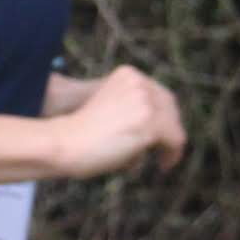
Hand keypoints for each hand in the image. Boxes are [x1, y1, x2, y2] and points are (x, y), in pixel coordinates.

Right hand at [49, 65, 185, 178]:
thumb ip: (131, 112)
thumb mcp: (108, 109)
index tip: (160, 135)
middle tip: (166, 149)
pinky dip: (173, 154)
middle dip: (171, 129)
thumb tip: (158, 135)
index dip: (163, 116)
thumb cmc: (79, 134)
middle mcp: (139, 83)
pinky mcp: (150, 123)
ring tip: (165, 160)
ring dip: (170, 143)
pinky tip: (164, 165)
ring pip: (174, 125)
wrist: (63, 142)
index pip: (158, 94)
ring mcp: (145, 102)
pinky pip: (175, 139)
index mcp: (127, 74)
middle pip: (169, 106)